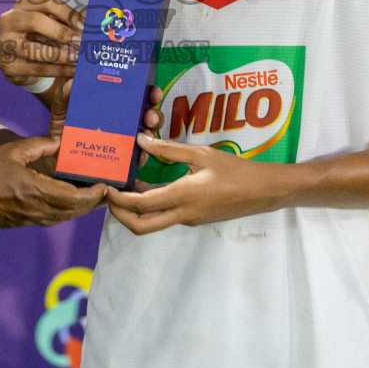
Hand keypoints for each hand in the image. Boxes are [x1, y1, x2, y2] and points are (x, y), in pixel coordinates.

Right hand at [0, 0, 82, 87]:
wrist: (22, 65)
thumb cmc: (41, 39)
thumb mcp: (54, 26)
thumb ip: (70, 21)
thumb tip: (90, 16)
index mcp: (23, 5)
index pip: (48, 2)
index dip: (68, 13)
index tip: (84, 26)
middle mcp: (8, 20)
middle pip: (36, 21)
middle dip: (62, 33)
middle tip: (81, 43)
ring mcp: (3, 43)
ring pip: (34, 49)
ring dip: (60, 55)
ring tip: (78, 59)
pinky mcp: (6, 65)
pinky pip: (35, 68)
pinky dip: (56, 71)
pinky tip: (71, 71)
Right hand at [0, 135, 105, 227]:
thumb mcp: (11, 151)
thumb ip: (37, 146)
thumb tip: (58, 142)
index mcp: (35, 191)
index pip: (73, 198)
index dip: (92, 195)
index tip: (104, 188)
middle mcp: (34, 210)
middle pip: (71, 212)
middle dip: (90, 205)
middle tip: (103, 195)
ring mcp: (26, 220)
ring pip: (60, 218)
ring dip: (77, 210)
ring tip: (88, 199)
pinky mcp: (17, 224)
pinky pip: (47, 220)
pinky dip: (61, 213)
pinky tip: (62, 204)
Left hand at [33, 75, 162, 176]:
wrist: (57, 154)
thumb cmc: (64, 127)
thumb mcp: (63, 107)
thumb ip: (65, 94)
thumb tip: (71, 81)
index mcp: (115, 105)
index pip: (139, 96)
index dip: (151, 93)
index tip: (153, 92)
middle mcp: (125, 122)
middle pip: (148, 117)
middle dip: (154, 115)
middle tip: (149, 116)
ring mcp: (125, 141)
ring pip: (147, 137)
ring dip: (151, 134)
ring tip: (143, 133)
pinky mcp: (121, 160)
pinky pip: (136, 159)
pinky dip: (141, 157)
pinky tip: (139, 155)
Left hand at [107, 134, 283, 234]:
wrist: (263, 192)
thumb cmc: (234, 170)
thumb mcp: (201, 154)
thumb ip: (169, 150)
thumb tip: (141, 140)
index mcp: (182, 197)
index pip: (140, 205)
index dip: (118, 200)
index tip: (106, 187)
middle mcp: (182, 214)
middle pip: (141, 226)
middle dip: (120, 215)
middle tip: (109, 196)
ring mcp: (189, 219)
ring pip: (153, 223)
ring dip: (135, 211)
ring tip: (124, 188)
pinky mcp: (194, 219)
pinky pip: (166, 216)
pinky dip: (151, 207)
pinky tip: (147, 186)